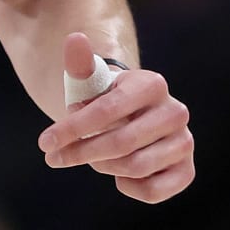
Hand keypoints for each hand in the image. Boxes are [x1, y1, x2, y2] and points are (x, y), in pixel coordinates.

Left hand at [38, 32, 194, 202]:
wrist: (130, 121)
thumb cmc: (104, 101)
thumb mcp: (88, 84)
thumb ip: (80, 64)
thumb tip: (74, 38)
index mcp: (152, 84)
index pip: (106, 111)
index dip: (71, 129)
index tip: (44, 142)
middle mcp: (176, 111)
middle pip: (120, 144)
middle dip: (82, 153)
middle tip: (56, 157)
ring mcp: (184, 142)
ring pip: (134, 167)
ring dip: (103, 167)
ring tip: (94, 156)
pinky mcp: (185, 170)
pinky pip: (152, 191)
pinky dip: (128, 188)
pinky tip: (119, 175)